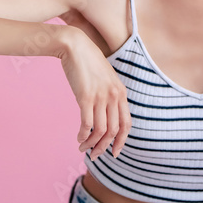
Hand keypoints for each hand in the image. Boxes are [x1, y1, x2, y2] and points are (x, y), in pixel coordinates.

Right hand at [59, 28, 131, 158]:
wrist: (75, 46)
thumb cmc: (88, 62)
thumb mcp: (105, 79)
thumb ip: (109, 95)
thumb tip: (104, 114)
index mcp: (121, 93)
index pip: (127, 124)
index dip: (121, 141)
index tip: (114, 153)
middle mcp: (114, 96)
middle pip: (114, 131)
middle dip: (105, 147)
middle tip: (95, 156)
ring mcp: (101, 97)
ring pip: (100, 130)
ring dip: (92, 144)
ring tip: (83, 149)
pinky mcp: (85, 97)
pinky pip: (87, 124)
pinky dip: (83, 135)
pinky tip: (79, 139)